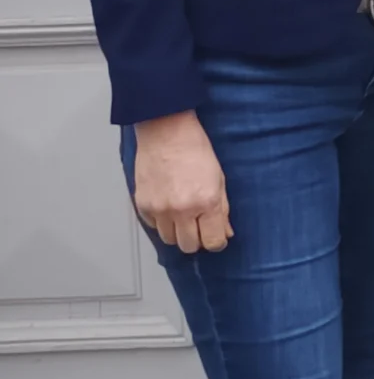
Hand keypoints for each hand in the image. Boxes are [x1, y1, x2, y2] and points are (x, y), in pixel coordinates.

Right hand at [133, 111, 231, 253]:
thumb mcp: (219, 179)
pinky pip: (153, 226)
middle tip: (199, 225)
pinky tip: (167, 205)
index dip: (216, 242)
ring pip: (169, 240)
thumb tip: (225, 232)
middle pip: (189, 246)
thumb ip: (222, 210)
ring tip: (182, 214)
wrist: (166, 132)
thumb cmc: (195, 149)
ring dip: (177, 232)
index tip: (216, 236)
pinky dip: (160, 221)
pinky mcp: (142, 205)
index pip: (213, 242)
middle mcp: (182, 210)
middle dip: (196, 239)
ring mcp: (160, 209)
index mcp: (206, 202)